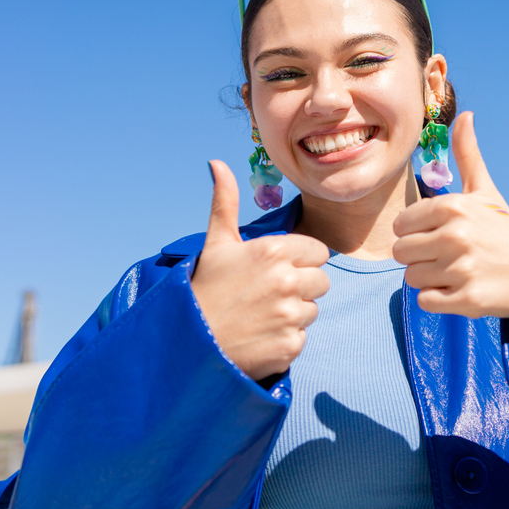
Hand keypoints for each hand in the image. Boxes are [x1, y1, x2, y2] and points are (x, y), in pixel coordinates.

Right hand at [191, 160, 330, 380]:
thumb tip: (216, 162)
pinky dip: (285, 339)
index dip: (300, 260)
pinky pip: (302, 337)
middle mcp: (286, 281)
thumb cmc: (203, 288)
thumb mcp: (216, 243)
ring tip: (260, 315)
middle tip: (267, 294)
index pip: (318, 252)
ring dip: (293, 314)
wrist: (187, 344)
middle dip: (300, 287)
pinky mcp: (290, 346)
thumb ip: (225, 202)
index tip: (275, 270)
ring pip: (312, 310)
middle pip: (321, 281)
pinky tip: (260, 336)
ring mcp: (289, 316)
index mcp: (273, 251)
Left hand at [392, 112, 508, 365]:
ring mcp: (461, 268)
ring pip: (411, 278)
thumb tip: (465, 114)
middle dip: (420, 257)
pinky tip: (461, 289)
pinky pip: (426, 300)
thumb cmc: (505, 231)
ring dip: (429, 279)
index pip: (400, 225)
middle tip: (449, 256)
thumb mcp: (485, 191)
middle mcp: (455, 235)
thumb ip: (468, 155)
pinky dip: (439, 299)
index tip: (440, 235)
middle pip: (401, 252)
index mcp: (453, 206)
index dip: (416, 233)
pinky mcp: (466, 299)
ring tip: (457, 272)